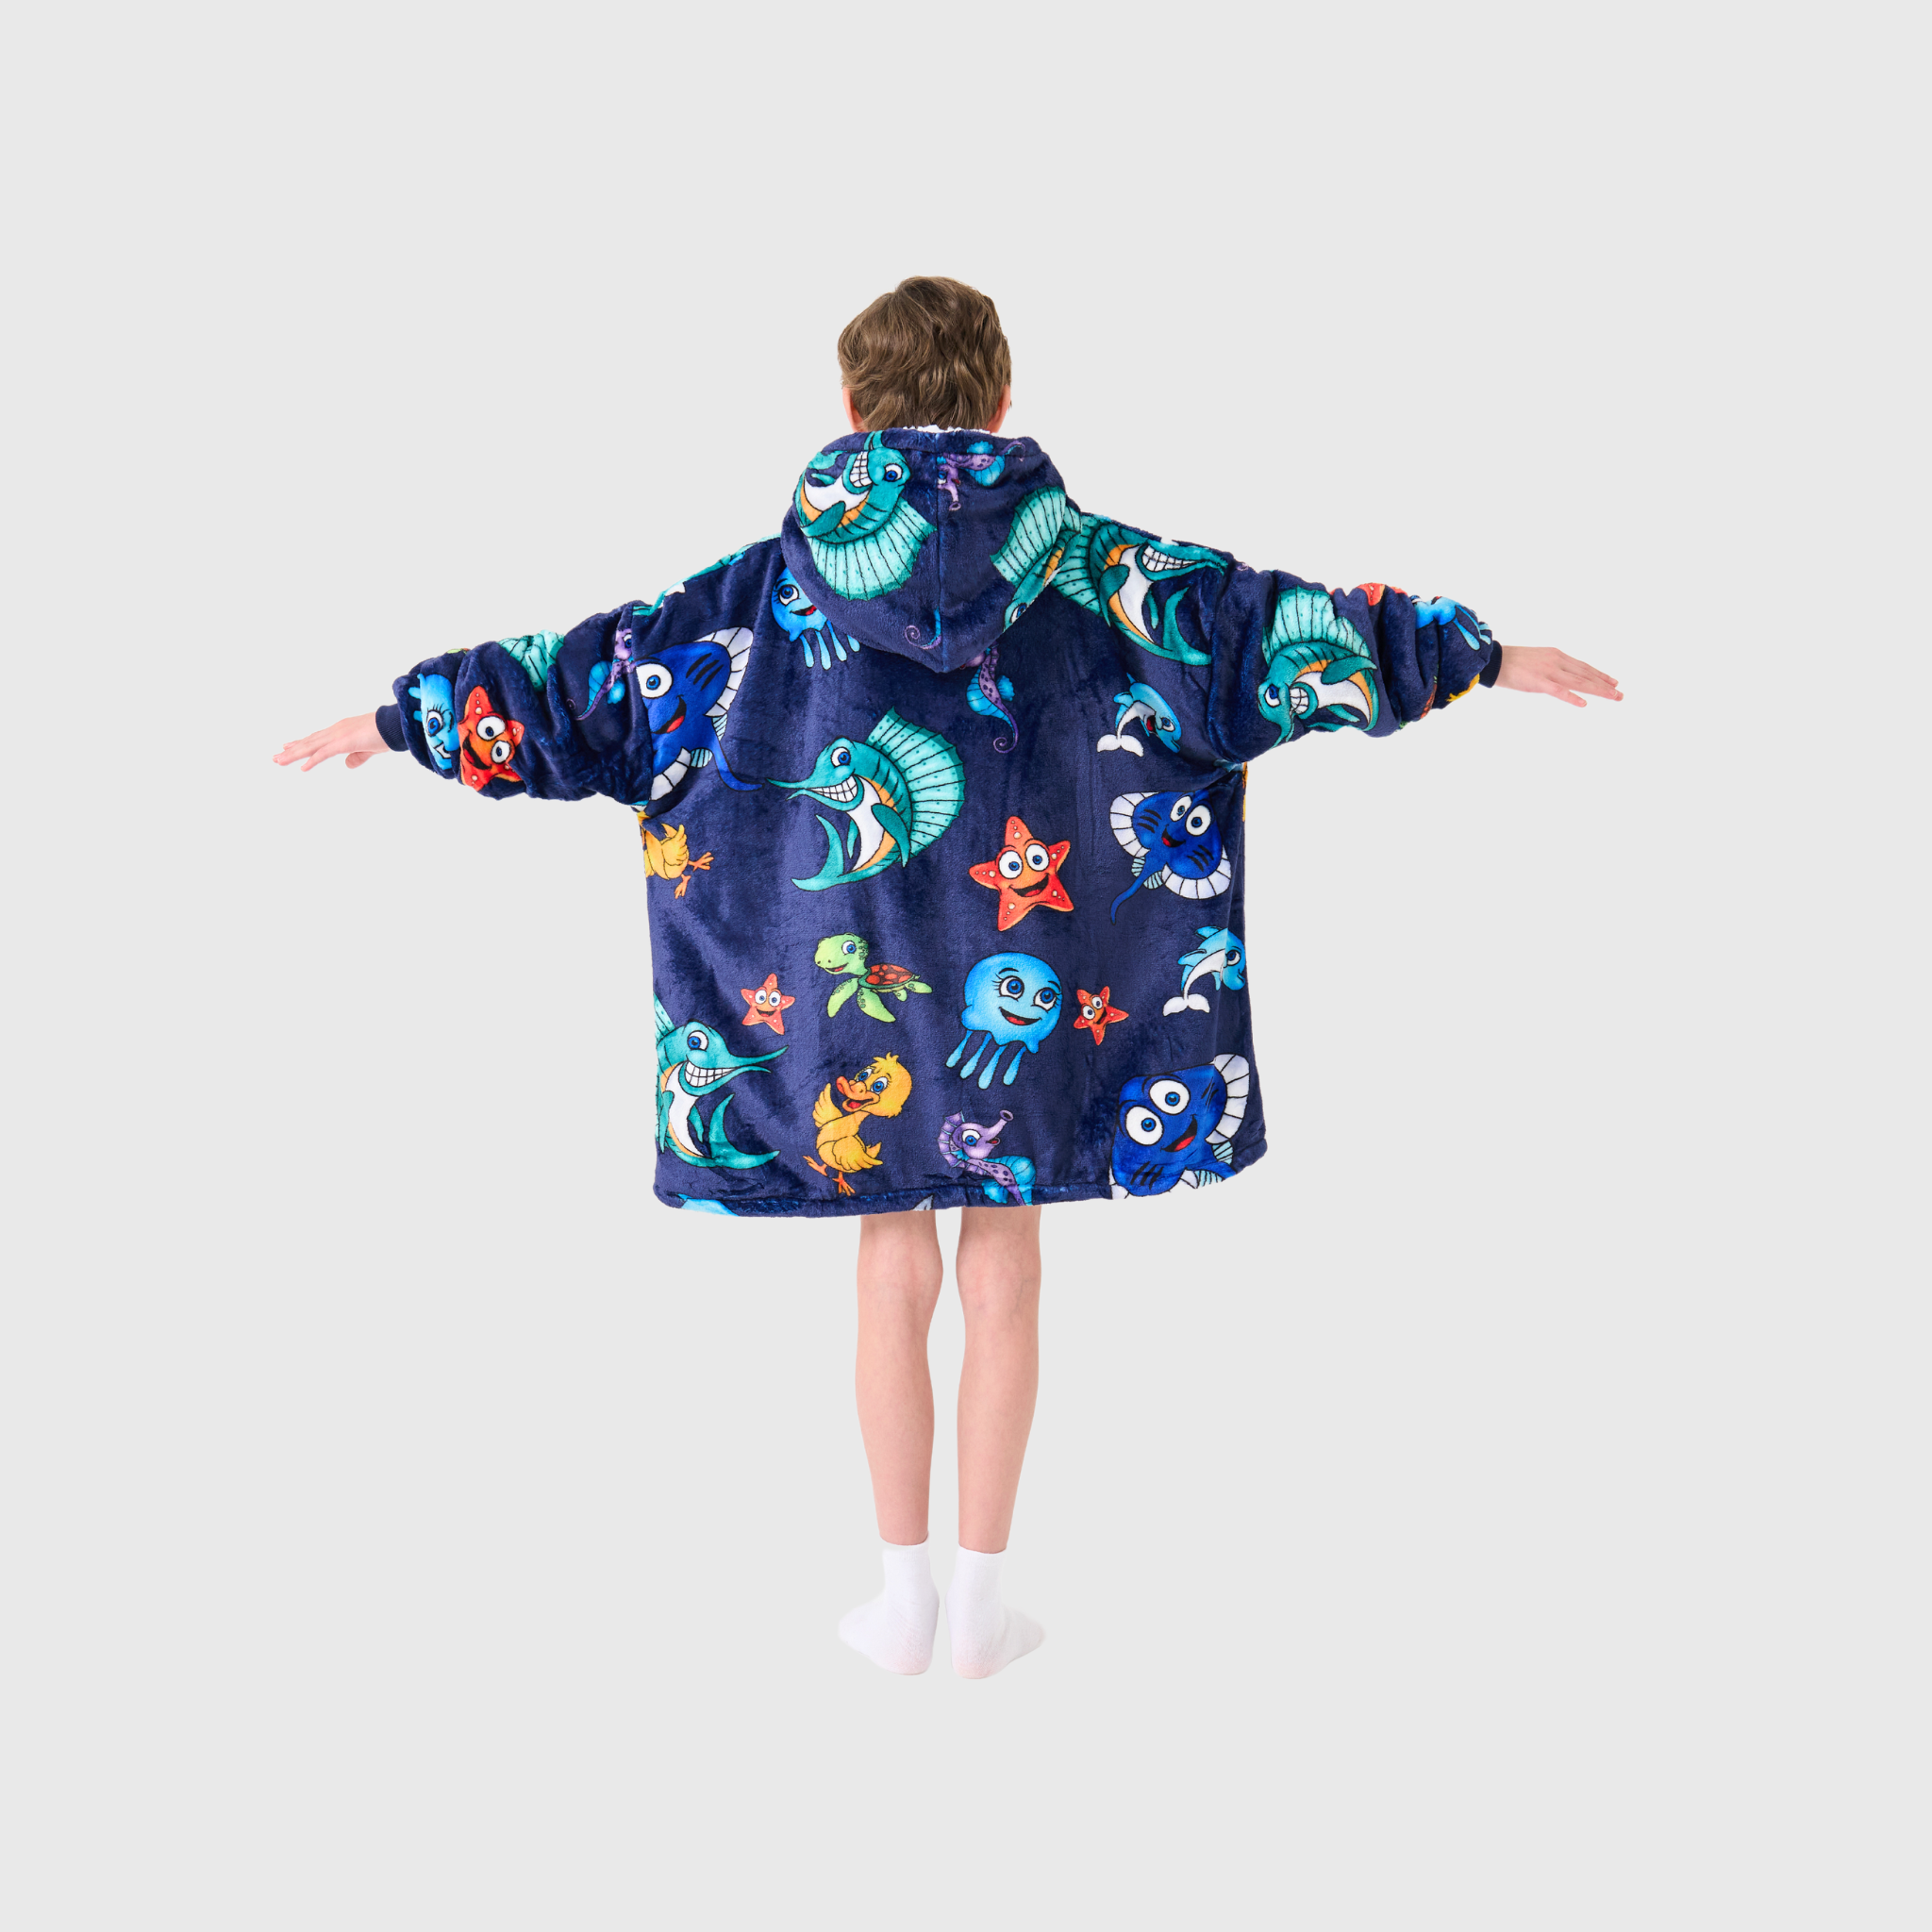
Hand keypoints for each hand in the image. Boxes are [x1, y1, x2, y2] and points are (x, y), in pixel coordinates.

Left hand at [274, 713, 389, 769]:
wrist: (394, 725)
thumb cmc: (386, 733)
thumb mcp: (369, 749)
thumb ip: (357, 757)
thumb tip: (347, 765)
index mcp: (341, 730)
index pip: (317, 738)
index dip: (302, 743)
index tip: (288, 746)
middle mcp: (335, 730)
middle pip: (309, 741)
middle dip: (292, 749)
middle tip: (276, 756)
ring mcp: (337, 736)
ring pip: (311, 746)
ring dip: (294, 754)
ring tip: (279, 761)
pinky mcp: (343, 743)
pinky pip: (323, 754)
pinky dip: (312, 760)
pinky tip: (302, 768)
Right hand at [1492, 647, 1621, 707]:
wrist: (1495, 660)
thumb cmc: (1513, 662)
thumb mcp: (1538, 660)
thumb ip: (1552, 667)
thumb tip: (1562, 678)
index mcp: (1558, 655)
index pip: (1584, 667)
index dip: (1600, 675)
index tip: (1613, 682)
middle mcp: (1557, 661)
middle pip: (1586, 674)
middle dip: (1605, 684)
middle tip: (1620, 694)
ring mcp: (1549, 671)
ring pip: (1579, 682)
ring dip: (1597, 690)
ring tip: (1613, 696)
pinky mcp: (1538, 682)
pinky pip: (1559, 691)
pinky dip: (1572, 697)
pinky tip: (1584, 703)